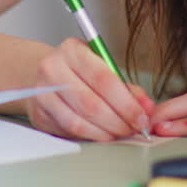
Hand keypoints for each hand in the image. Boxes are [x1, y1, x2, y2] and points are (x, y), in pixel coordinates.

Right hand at [27, 38, 154, 140]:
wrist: (42, 75)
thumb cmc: (77, 72)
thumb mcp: (101, 67)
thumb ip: (125, 87)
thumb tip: (146, 107)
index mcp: (72, 50)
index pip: (103, 79)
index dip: (126, 103)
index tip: (142, 116)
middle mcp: (53, 69)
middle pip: (91, 103)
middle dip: (118, 121)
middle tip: (134, 128)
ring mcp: (42, 93)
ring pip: (78, 121)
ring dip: (105, 132)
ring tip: (120, 133)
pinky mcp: (39, 114)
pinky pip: (68, 131)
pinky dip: (90, 136)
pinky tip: (103, 135)